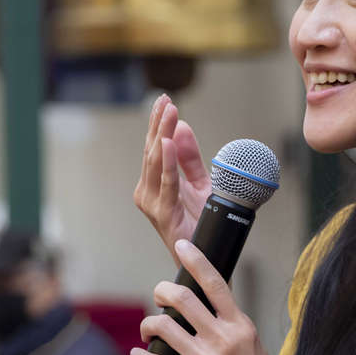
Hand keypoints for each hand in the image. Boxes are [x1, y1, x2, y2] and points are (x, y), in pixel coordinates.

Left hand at [130, 239, 303, 354]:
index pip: (216, 283)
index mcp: (240, 327)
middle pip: (182, 298)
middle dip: (161, 292)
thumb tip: (211, 306)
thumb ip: (232, 326)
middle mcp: (222, 339)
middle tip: (158, 296)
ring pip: (162, 326)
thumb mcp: (253, 348)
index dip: (196, 260)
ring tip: (149, 331)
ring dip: (148, 325)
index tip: (182, 246)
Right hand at [133, 95, 213, 261]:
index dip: (158, 123)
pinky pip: (166, 183)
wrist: (208, 255)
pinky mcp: (163, 214)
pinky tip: (167, 144)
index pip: (154, 147)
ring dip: (163, 135)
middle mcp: (147, 192)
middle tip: (166, 100)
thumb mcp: (200, 183)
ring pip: (156, 162)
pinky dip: (167, 162)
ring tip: (169, 113)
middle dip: (159, 123)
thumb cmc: (202, 222)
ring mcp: (152, 204)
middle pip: (152, 150)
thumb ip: (190, 158)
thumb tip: (181, 126)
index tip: (164, 99)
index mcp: (153, 183)